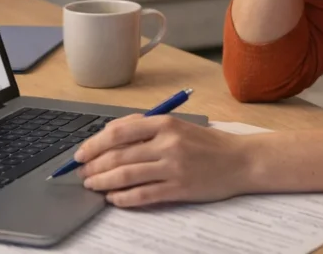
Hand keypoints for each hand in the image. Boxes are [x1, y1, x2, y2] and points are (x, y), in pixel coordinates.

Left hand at [74, 114, 250, 207]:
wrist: (241, 161)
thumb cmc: (207, 143)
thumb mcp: (178, 125)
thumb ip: (146, 127)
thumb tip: (109, 135)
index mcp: (165, 123)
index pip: (119, 131)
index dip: (94, 143)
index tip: (81, 152)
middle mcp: (167, 144)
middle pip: (118, 155)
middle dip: (94, 165)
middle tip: (82, 172)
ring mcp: (173, 167)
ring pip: (126, 175)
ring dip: (103, 182)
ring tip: (92, 185)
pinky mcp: (179, 189)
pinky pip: (142, 195)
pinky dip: (123, 198)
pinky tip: (114, 199)